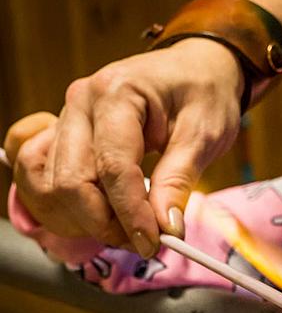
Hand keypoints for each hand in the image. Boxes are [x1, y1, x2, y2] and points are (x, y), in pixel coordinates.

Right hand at [5, 38, 242, 256]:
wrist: (196, 68)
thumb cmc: (204, 94)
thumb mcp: (205, 135)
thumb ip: (179, 180)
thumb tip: (166, 228)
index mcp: (118, 93)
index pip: (113, 167)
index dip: (130, 214)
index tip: (153, 244)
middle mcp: (80, 102)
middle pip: (71, 181)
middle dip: (105, 222)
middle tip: (144, 241)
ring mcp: (66, 116)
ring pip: (51, 184)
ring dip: (84, 218)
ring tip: (128, 228)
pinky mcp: (64, 134)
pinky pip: (44, 177)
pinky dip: (68, 206)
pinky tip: (103, 214)